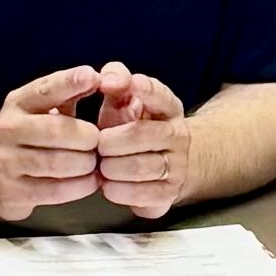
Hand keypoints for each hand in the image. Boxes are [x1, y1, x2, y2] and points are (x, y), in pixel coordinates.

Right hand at [0, 66, 108, 221]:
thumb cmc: (27, 136)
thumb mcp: (41, 109)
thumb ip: (68, 92)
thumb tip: (99, 78)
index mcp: (18, 103)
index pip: (45, 89)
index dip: (69, 82)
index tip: (92, 77)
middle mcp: (8, 129)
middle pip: (57, 131)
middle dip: (87, 138)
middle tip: (99, 142)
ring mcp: (6, 162)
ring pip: (58, 163)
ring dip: (86, 165)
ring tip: (95, 163)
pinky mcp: (12, 192)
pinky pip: (56, 191)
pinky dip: (80, 186)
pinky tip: (88, 181)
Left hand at [89, 69, 193, 219]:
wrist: (164, 163)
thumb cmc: (132, 126)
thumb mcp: (125, 98)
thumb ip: (115, 79)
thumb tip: (107, 79)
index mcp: (168, 108)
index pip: (160, 95)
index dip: (144, 90)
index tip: (126, 85)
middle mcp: (178, 135)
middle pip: (142, 135)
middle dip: (112, 141)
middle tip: (98, 145)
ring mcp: (177, 166)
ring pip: (142, 167)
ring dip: (113, 168)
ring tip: (100, 165)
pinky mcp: (169, 194)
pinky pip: (144, 196)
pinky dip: (120, 191)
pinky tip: (109, 185)